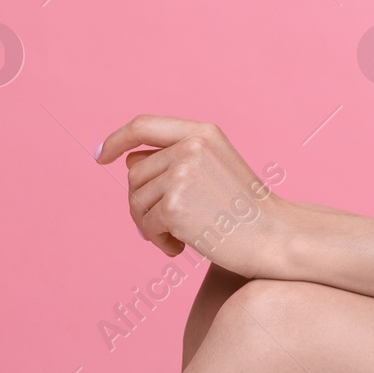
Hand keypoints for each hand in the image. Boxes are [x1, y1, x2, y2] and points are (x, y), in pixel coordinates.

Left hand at [97, 114, 291, 278]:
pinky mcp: (174, 205)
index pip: (143, 125)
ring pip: (135, 200)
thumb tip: (128, 160)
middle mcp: (191, 146)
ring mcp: (182, 174)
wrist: (273, 235)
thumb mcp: (214, 168)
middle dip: (142, 202)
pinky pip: (145, 225)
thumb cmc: (244, 208)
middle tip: (167, 224)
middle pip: (135, 172)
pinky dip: (158, 241)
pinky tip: (182, 247)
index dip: (116, 139)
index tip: (101, 157)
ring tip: (179, 236)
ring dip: (150, 224)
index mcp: (203, 132)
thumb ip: (174, 157)